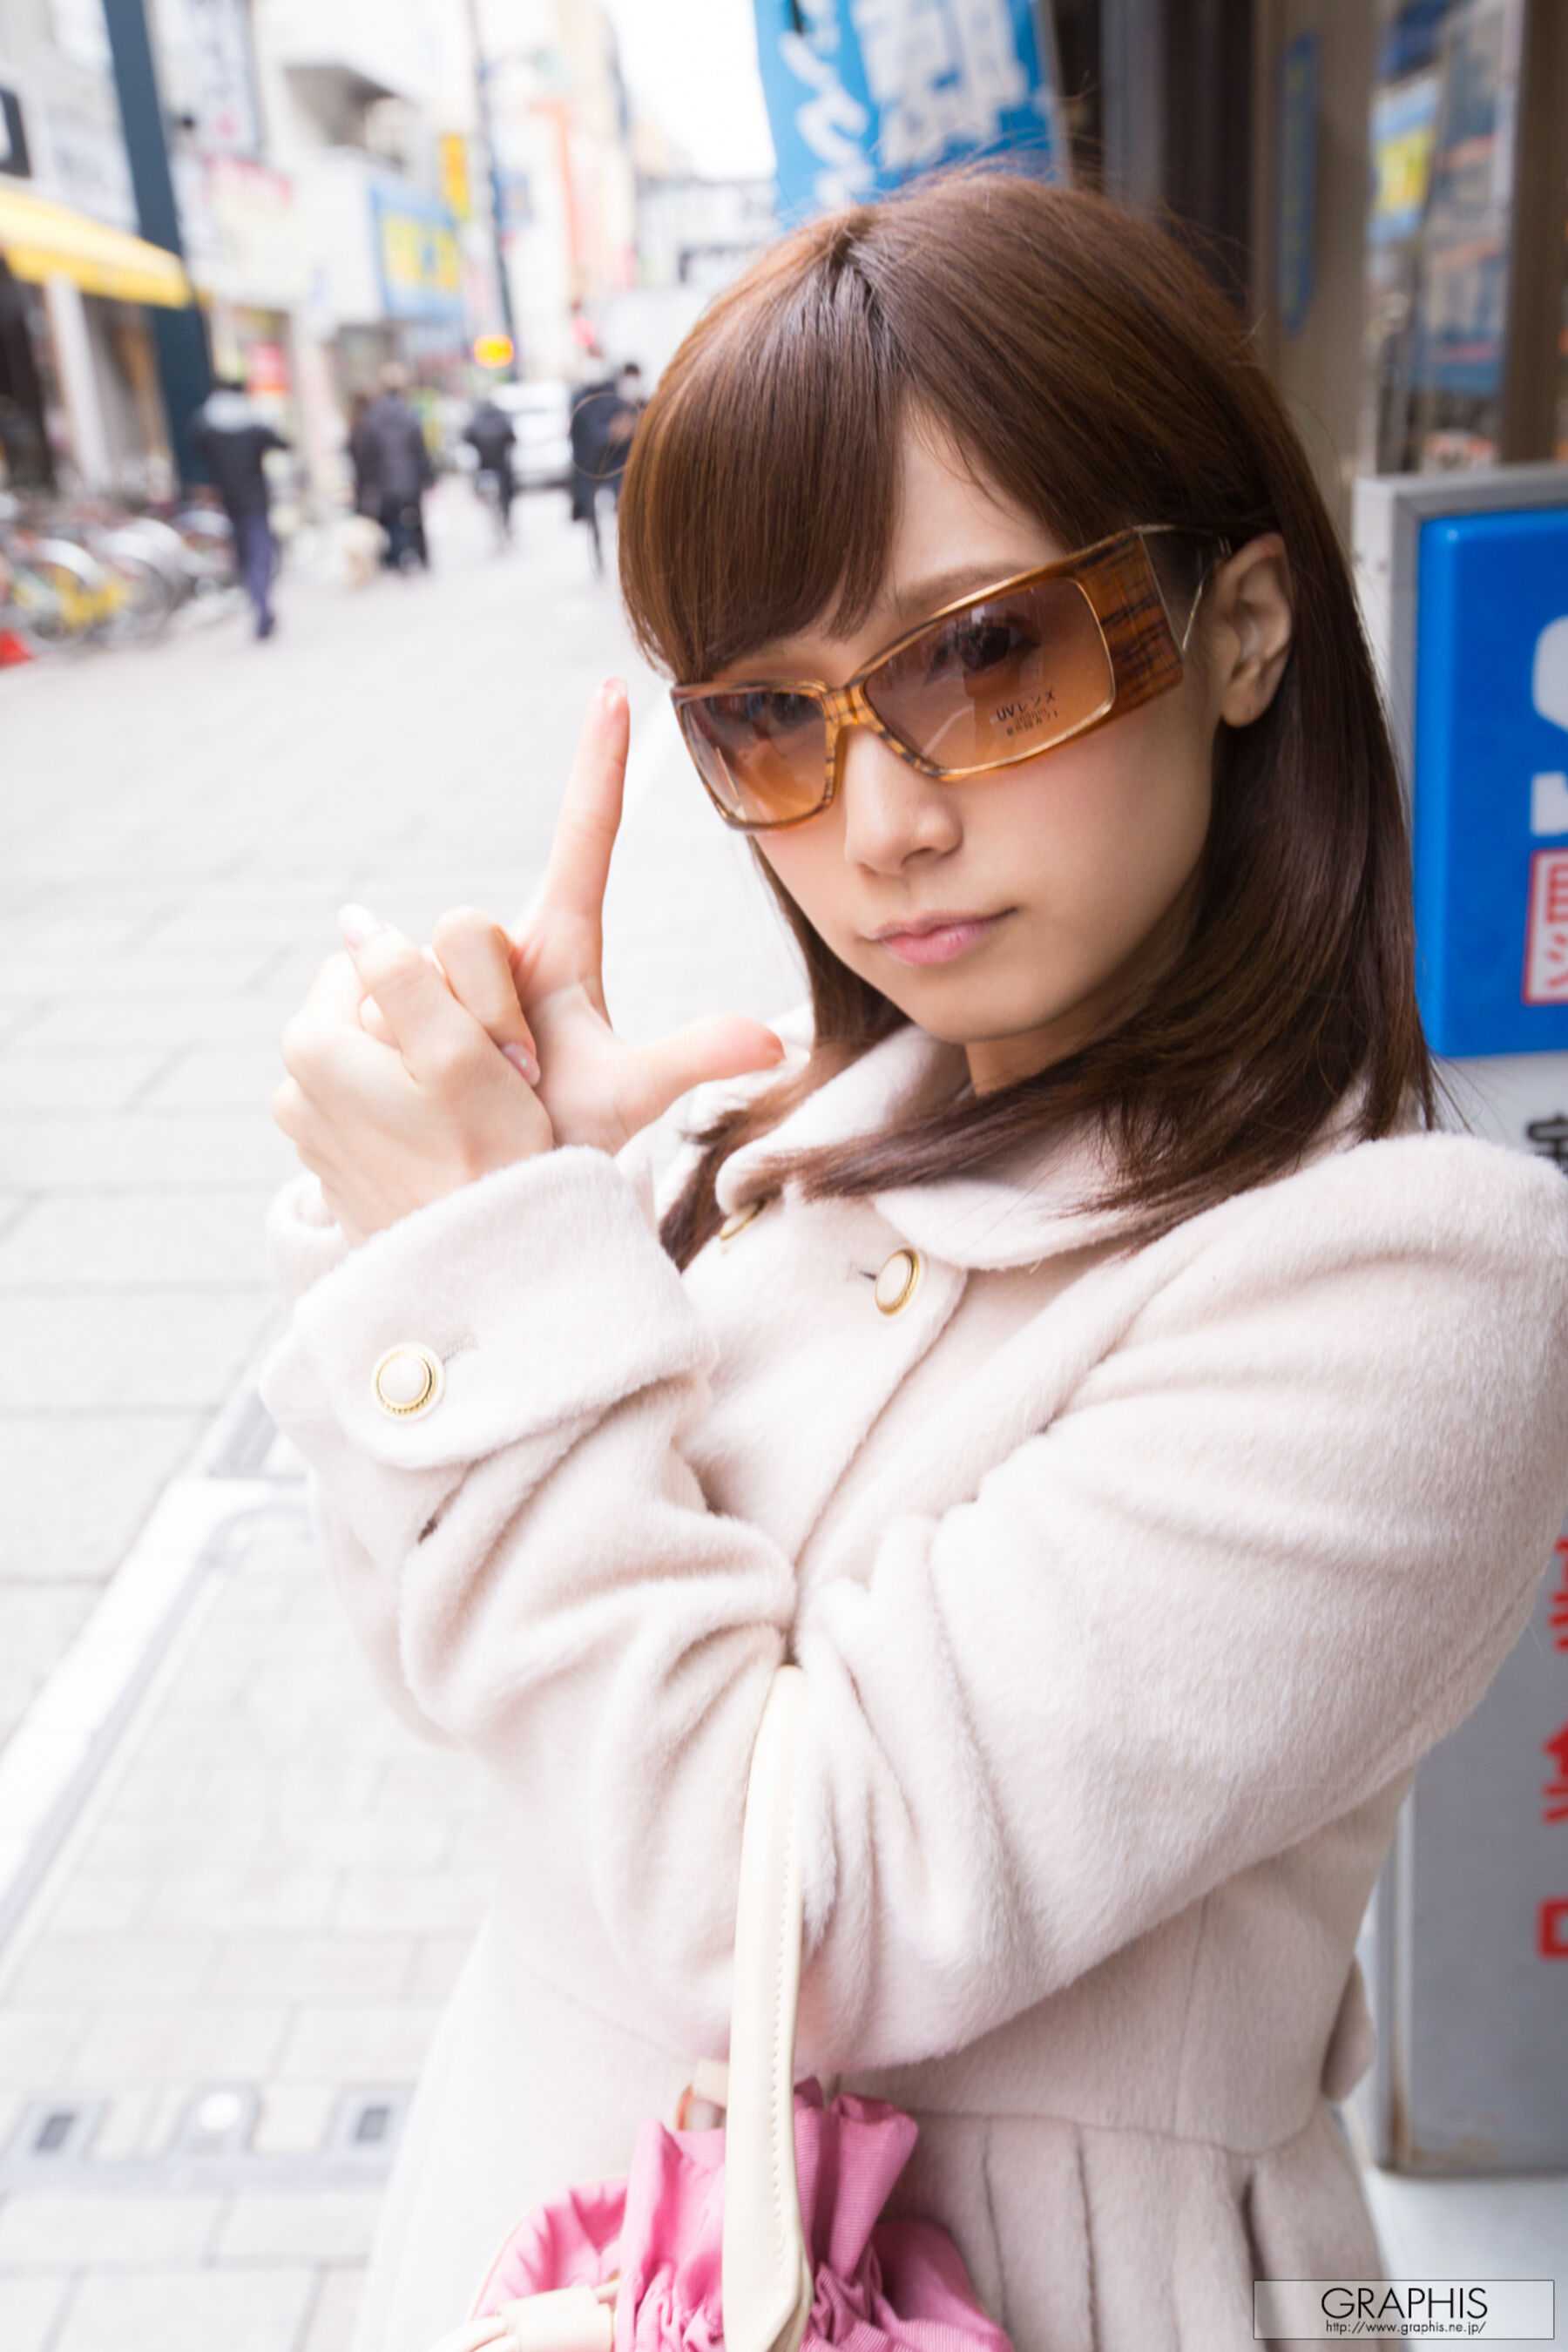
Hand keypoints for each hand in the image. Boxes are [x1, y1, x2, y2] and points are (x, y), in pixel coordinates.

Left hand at [271, 933, 553, 1245]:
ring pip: (378, 1056)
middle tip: (481, 1080)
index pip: (378, 957)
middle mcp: (294, 1088)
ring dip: (422, 1071)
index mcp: (312, 1045)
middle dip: (426, 1024)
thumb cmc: (486, 1160)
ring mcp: (310, 1134)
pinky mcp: (335, 1169)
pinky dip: (413, 1116)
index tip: (480, 1039)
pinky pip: (378, 1108)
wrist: (483, 1275)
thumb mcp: (458, 1050)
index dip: (442, 982)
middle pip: (372, 1006)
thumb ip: (405, 973)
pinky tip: (448, 1152)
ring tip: (466, 1121)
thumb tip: (356, 920)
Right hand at [354, 677, 787, 1156]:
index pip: (583, 838)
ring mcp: (429, 966)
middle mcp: (495, 943)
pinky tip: (400, 1084)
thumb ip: (693, 1059)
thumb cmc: (561, 1134)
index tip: (616, 689)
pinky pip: (356, 999)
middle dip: (487, 1012)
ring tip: (469, 1087)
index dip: (598, 764)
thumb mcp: (627, 1099)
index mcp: (564, 942)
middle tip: (517, 1075)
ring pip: (407, 969)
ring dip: (437, 1038)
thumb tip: (773, 1042)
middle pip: (466, 929)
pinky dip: (382, 1049)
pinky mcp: (365, 993)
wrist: (481, 1177)